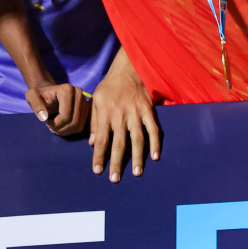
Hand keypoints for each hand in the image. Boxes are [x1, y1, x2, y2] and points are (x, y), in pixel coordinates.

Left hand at [26, 81, 90, 136]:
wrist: (47, 91)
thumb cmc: (39, 94)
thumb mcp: (32, 97)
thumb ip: (36, 106)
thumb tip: (43, 117)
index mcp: (67, 89)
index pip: (66, 116)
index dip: (55, 124)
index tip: (46, 121)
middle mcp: (79, 93)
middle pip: (74, 121)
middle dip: (61, 129)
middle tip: (51, 126)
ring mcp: (85, 100)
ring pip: (79, 125)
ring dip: (66, 130)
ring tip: (56, 126)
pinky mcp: (87, 107)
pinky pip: (82, 125)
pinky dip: (71, 129)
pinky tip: (63, 126)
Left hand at [89, 57, 159, 181]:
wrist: (129, 69)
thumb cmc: (109, 86)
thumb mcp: (96, 100)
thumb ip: (94, 122)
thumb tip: (91, 143)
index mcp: (105, 113)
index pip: (101, 139)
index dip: (98, 156)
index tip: (97, 171)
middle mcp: (121, 115)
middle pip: (119, 143)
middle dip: (117, 162)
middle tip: (115, 179)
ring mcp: (136, 113)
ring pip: (137, 139)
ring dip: (138, 157)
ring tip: (137, 173)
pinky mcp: (149, 110)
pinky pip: (153, 129)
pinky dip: (155, 143)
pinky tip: (155, 156)